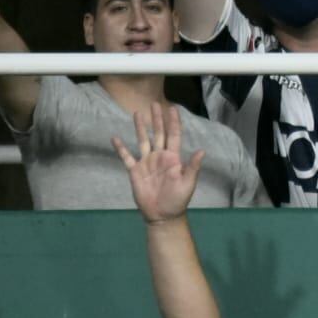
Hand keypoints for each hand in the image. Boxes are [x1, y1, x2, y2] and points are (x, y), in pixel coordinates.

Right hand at [113, 102, 205, 224]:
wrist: (162, 215)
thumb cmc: (178, 199)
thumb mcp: (188, 183)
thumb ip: (193, 167)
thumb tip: (201, 151)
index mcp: (173, 157)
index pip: (174, 135)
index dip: (173, 122)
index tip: (172, 108)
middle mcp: (159, 156)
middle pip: (158, 133)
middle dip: (157, 118)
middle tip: (154, 103)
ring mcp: (146, 163)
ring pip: (143, 140)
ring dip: (140, 127)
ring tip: (137, 113)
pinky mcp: (135, 171)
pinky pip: (127, 157)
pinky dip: (121, 148)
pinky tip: (115, 138)